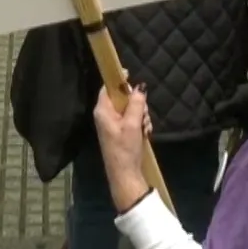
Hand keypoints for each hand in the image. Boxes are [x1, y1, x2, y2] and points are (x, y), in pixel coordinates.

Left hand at [93, 83, 152, 210]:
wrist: (125, 175)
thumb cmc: (125, 148)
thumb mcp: (133, 124)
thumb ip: (137, 104)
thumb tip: (140, 86)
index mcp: (103, 110)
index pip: (107, 87)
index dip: (118, 80)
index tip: (129, 74)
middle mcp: (105, 115)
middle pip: (122, 98)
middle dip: (137, 104)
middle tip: (143, 115)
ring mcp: (113, 124)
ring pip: (130, 109)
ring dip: (141, 116)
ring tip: (144, 128)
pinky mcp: (120, 131)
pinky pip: (132, 120)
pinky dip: (140, 124)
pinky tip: (144, 133)